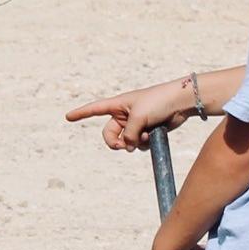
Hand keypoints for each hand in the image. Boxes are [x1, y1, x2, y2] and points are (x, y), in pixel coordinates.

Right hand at [65, 78, 197, 151]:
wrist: (181, 102)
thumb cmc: (158, 102)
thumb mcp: (139, 117)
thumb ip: (129, 134)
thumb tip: (129, 147)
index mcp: (118, 104)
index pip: (95, 109)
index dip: (81, 114)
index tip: (68, 117)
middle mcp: (124, 115)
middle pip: (110, 135)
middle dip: (115, 143)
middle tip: (122, 147)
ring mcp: (136, 124)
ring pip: (126, 142)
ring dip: (134, 143)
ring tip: (146, 135)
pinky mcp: (147, 131)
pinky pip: (139, 144)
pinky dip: (144, 144)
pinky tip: (154, 135)